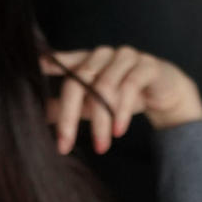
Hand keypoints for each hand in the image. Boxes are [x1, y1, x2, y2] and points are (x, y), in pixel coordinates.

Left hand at [40, 45, 201, 153]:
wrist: (165, 92)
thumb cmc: (124, 96)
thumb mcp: (92, 105)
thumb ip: (67, 108)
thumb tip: (39, 117)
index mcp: (88, 60)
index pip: (66, 65)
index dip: (52, 65)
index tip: (36, 66)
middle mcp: (104, 54)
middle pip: (81, 80)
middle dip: (71, 116)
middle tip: (65, 144)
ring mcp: (126, 57)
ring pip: (106, 86)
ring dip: (101, 121)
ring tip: (101, 147)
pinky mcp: (147, 66)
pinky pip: (131, 86)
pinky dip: (123, 111)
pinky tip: (119, 131)